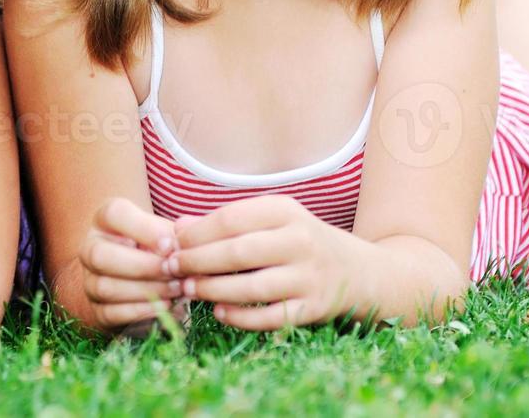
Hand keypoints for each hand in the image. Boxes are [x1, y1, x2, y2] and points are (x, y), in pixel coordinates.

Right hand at [79, 197, 185, 330]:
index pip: (114, 214)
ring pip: (105, 287)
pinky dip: (141, 311)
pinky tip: (165, 306)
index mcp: (105, 221)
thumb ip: (175, 234)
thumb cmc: (156, 249)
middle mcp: (90, 248)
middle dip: (141, 265)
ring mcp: (89, 281)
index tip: (171, 245)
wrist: (139, 280)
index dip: (144, 229)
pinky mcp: (96, 310)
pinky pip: (111, 313)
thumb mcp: (164, 234)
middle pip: (100, 255)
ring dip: (146, 290)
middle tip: (173, 271)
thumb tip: (186, 241)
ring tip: (176, 289)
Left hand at [170, 195, 356, 331]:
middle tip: (171, 268)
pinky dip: (240, 317)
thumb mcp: (269, 220)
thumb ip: (226, 222)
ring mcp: (310, 276)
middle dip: (197, 261)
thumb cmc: (299, 241)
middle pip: (238, 252)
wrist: (357, 271)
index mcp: (285, 211)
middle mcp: (300, 241)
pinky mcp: (314, 308)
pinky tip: (218, 312)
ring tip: (187, 289)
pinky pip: (270, 317)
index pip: (231, 219)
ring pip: (252, 287)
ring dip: (212, 290)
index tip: (172, 243)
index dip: (196, 233)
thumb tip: (177, 227)